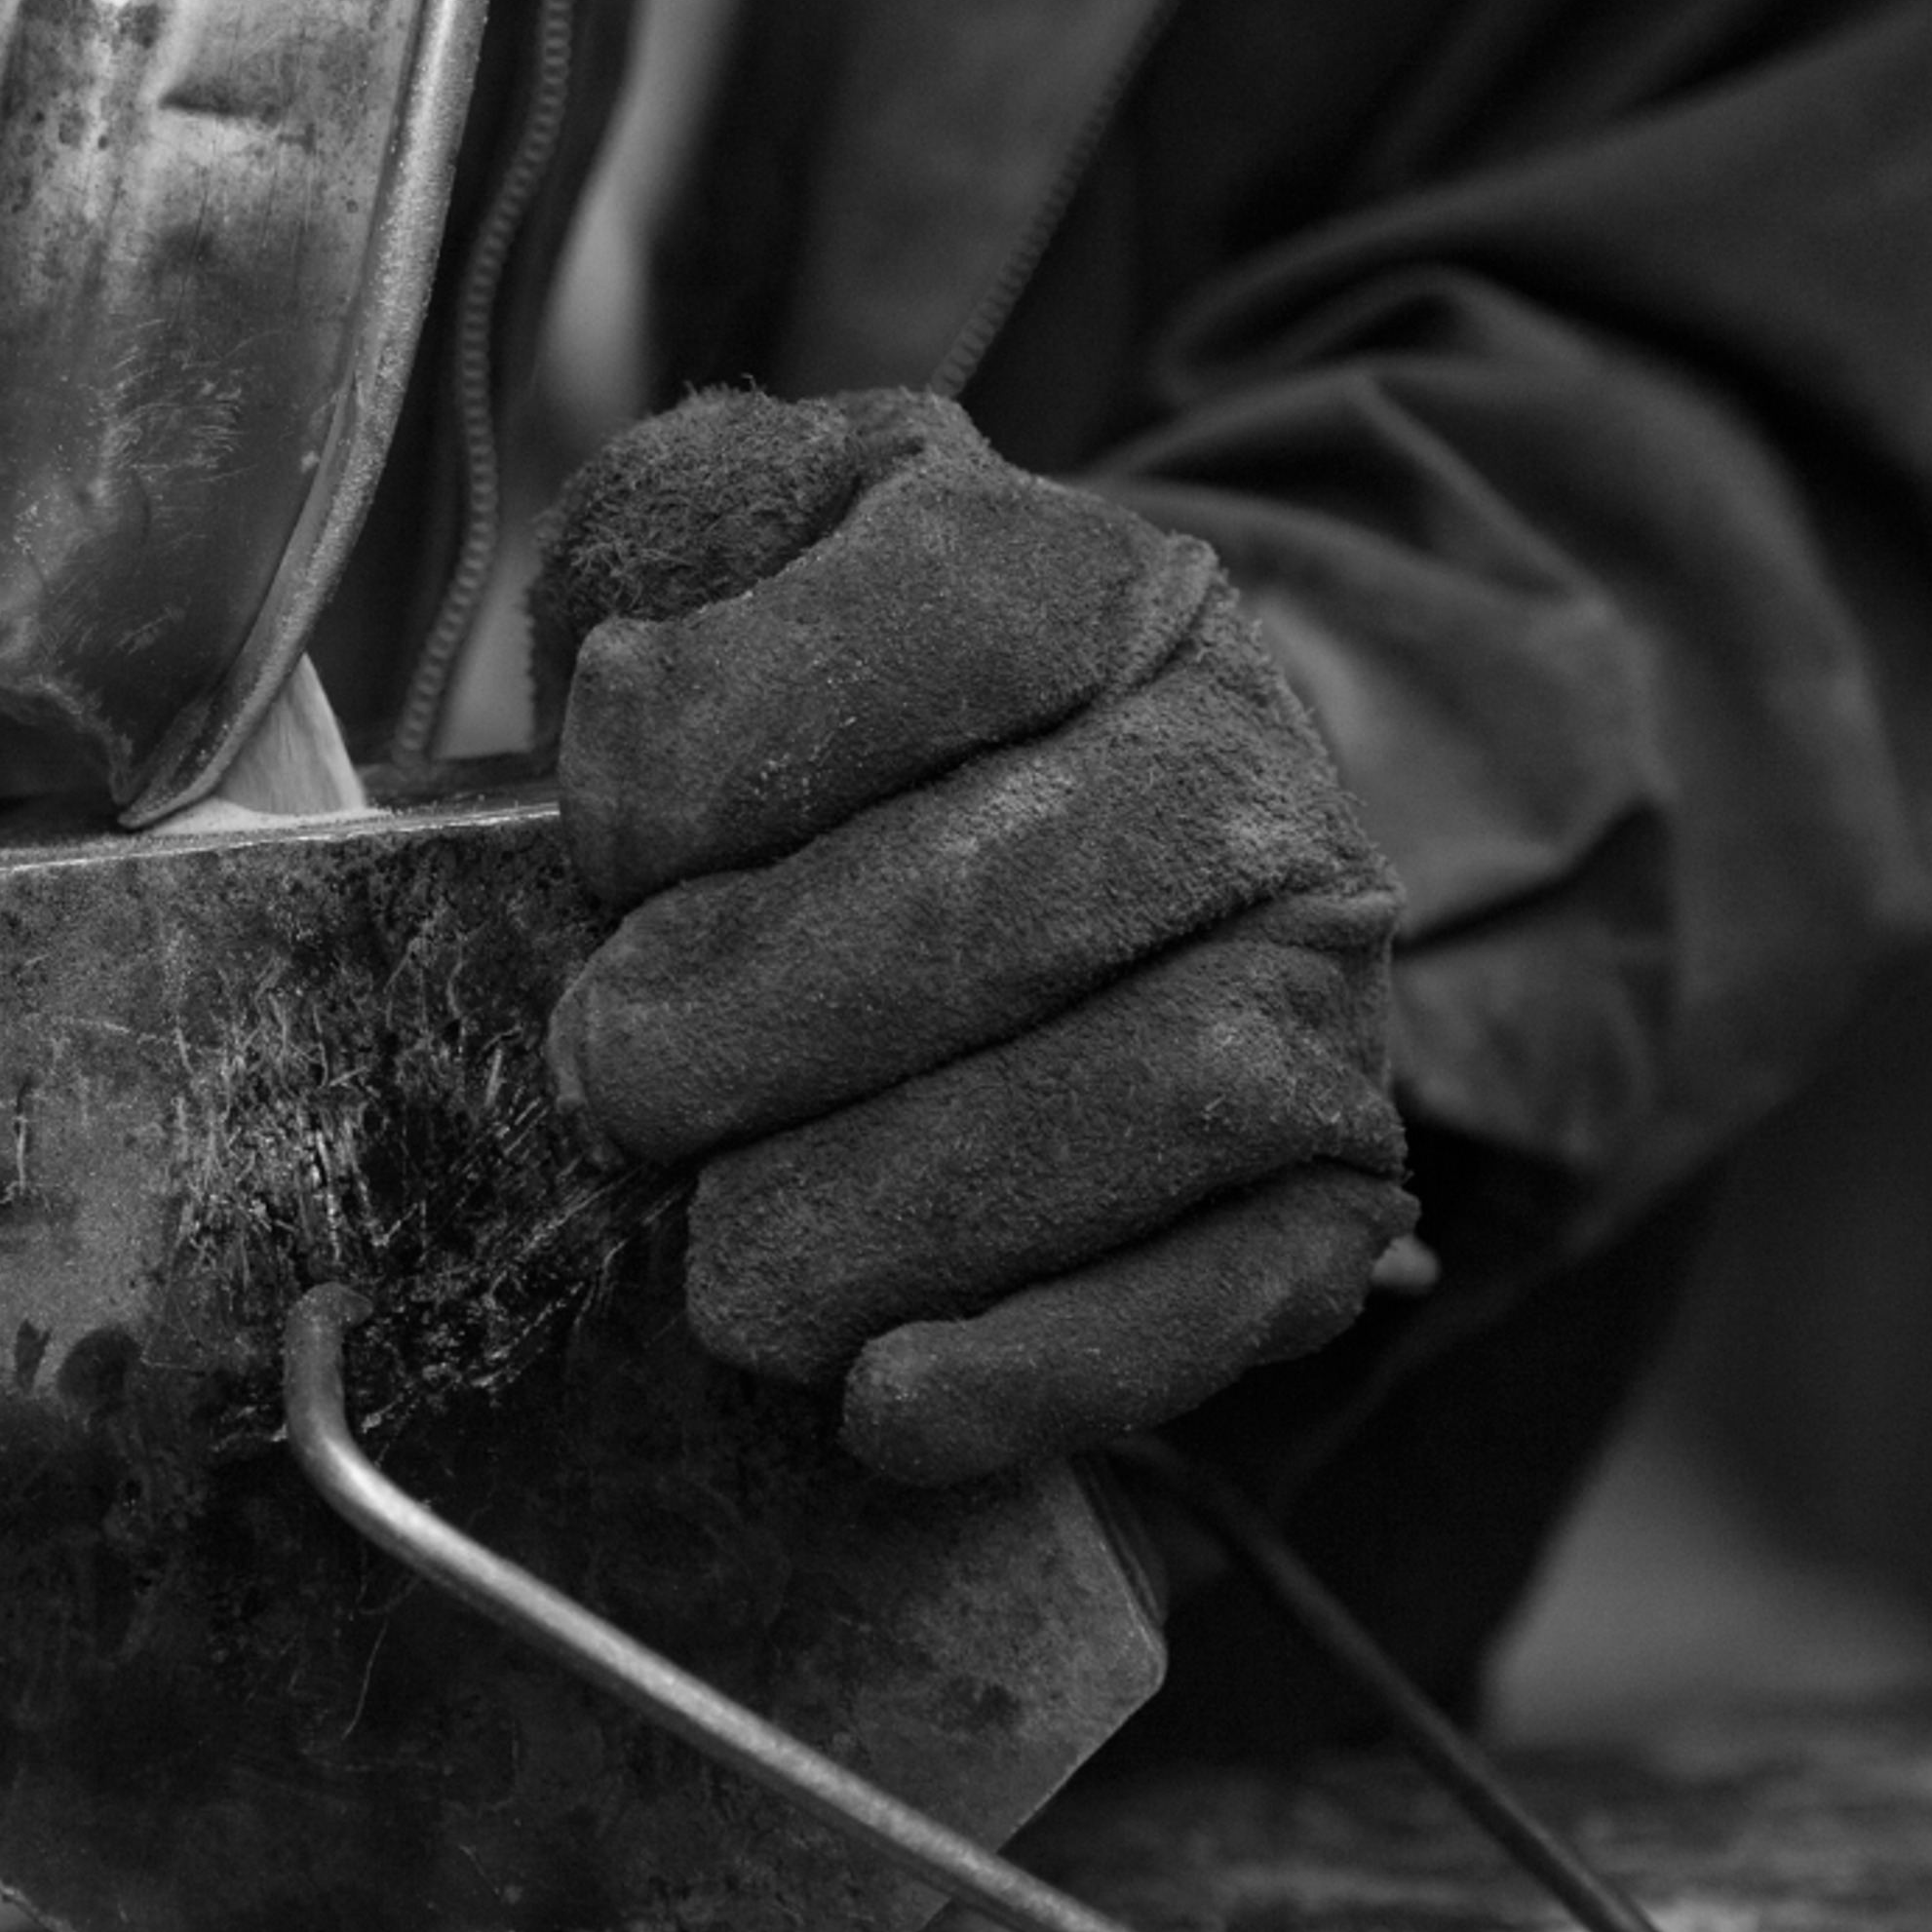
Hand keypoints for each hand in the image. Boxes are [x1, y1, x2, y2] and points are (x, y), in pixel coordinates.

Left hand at [532, 389, 1414, 1484]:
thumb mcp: (748, 553)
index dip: (703, 756)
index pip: (917, 629)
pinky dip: (1048, 1365)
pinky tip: (884, 1402)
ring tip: (717, 1268)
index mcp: (1087, 579)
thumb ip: (680, 529)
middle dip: (754, 1017)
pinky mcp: (1333, 1190)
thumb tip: (635, 661)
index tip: (598, 843)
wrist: (1089, 839)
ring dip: (884, 1208)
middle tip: (608, 1084)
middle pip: (1001, 901)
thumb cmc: (844, 726)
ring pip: (1142, 1100)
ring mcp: (1312, 984)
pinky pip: (1228, 1295)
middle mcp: (1239, 765)